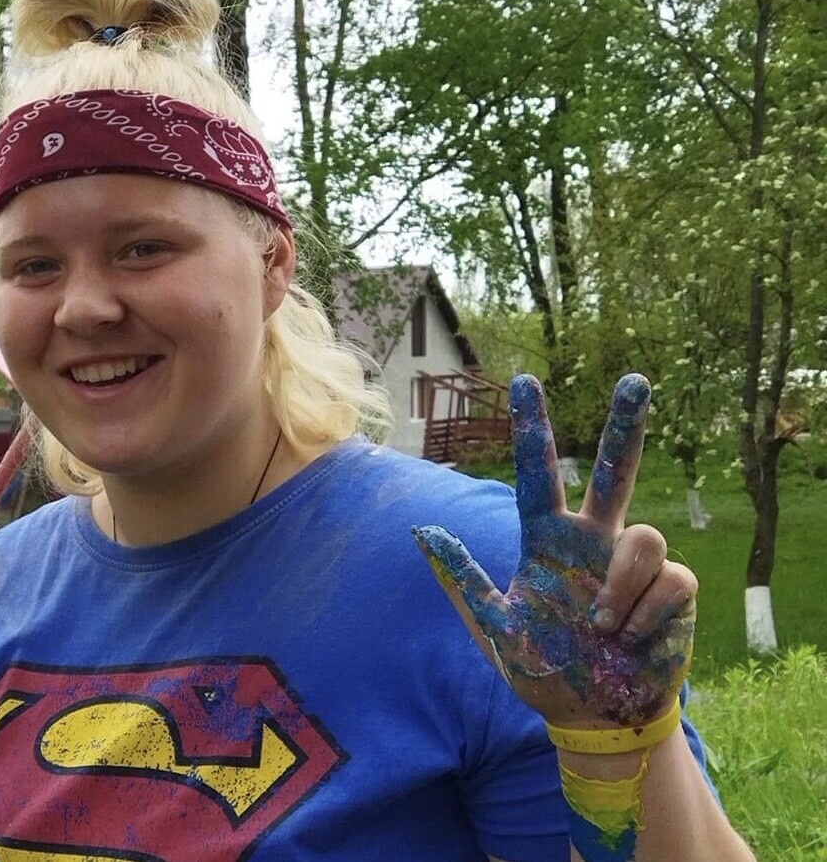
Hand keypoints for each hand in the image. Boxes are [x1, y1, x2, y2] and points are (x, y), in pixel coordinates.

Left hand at [414, 374, 695, 729]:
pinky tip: (628, 640)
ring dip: (621, 588)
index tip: (523, 382)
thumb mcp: (494, 629)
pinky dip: (644, 614)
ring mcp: (633, 564)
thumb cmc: (542, 670)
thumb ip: (461, 581)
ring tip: (601, 629)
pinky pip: (669, 580)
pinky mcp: (674, 590)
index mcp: (548, 543)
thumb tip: (421, 530)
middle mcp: (593, 542)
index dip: (533, 430)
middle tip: (634, 380)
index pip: (540, 475)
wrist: (591, 716)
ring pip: (644, 537)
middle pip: (614, 472)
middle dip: (626, 427)